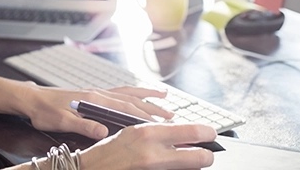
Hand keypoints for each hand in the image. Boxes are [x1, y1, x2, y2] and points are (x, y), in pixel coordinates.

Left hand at [22, 85, 173, 139]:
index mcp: (94, 99)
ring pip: (128, 94)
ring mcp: (97, 92)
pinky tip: (138, 97)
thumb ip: (83, 126)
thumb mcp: (62, 122)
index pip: (125, 107)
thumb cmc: (45, 111)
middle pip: (131, 100)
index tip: (162, 121)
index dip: (144, 115)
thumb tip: (103, 132)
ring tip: (164, 98)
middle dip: (152, 107)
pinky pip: (119, 92)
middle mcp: (98, 93)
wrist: (33, 99)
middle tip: (172, 115)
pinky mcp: (93, 95)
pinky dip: (133, 94)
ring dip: (146, 97)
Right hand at [79, 123, 216, 169]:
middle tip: (209, 155)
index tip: (211, 134)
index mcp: (147, 132)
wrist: (88, 169)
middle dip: (207, 157)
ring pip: (188, 168)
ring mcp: (151, 168)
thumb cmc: (108, 151)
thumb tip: (181, 135)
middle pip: (198, 157)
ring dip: (192, 164)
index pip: (190, 132)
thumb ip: (157, 134)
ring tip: (193, 161)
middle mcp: (152, 151)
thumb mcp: (132, 133)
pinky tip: (176, 167)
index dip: (206, 134)